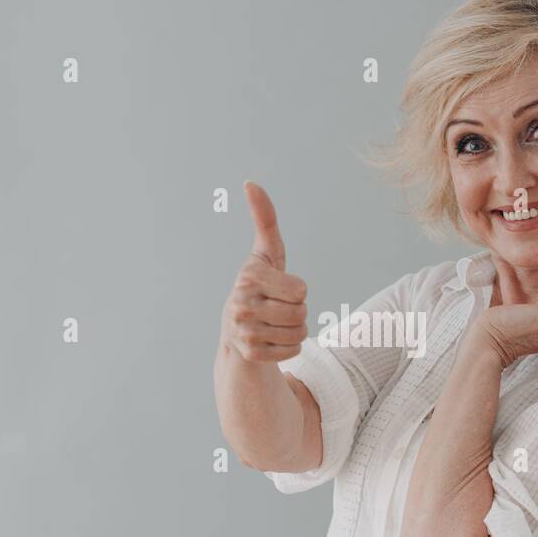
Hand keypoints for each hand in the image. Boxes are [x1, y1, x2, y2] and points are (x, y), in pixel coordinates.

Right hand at [220, 181, 309, 361]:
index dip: (298, 289)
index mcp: (249, 277)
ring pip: (300, 333)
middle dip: (299, 311)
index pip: (301, 290)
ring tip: (275, 323)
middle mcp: (241, 304)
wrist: (235, 330)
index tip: (279, 287)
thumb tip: (250, 183)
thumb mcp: (265, 253)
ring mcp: (244, 331)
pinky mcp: (251, 354)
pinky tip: (271, 340)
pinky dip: (289, 347)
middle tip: (278, 308)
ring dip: (296, 330)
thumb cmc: (260, 285)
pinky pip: (293, 350)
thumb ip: (264, 219)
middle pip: (302, 312)